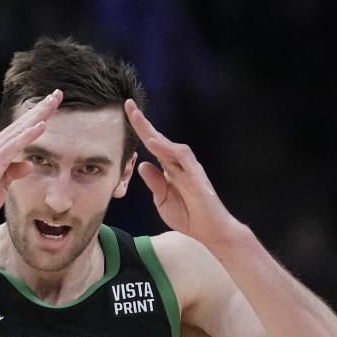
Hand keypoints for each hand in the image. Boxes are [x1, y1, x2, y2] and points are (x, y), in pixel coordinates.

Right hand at [0, 90, 61, 231]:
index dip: (37, 116)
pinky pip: (14, 146)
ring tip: (53, 101)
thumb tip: (29, 164)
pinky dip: (28, 135)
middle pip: (21, 124)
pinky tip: (42, 125)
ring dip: (37, 115)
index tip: (51, 105)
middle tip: (58, 93)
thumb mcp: (2, 185)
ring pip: (19, 130)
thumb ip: (14, 172)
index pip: (20, 130)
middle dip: (41, 108)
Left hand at [124, 99, 233, 243]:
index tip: (126, 114)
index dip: (140, 131)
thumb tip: (143, 164)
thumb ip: (154, 183)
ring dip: (153, 132)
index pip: (152, 147)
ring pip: (170, 144)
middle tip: (129, 105)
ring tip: (138, 119)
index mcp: (169, 170)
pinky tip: (154, 143)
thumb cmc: (189, 216)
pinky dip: (167, 149)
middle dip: (144, 123)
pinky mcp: (197, 175)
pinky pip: (182, 157)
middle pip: (159, 139)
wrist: (210, 231)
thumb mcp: (163, 200)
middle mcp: (179, 165)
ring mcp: (189, 168)